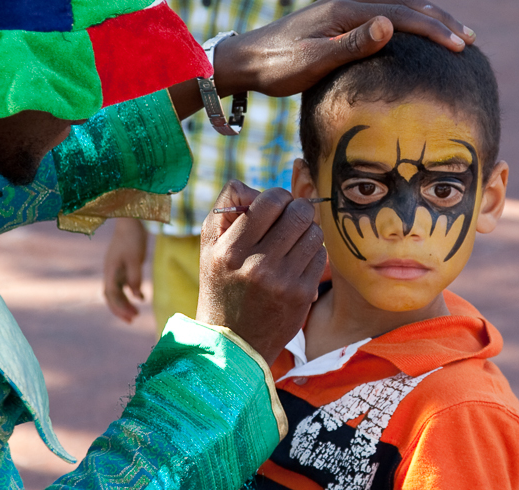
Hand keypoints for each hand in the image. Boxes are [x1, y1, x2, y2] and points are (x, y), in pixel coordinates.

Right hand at [103, 217, 147, 322]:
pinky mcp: (122, 265)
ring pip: (116, 291)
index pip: (111, 294)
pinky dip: (129, 293)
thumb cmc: (133, 237)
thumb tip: (136, 295)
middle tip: (133, 320)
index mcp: (110, 270)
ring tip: (136, 313)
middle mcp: (110, 271)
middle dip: (120, 309)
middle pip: (111, 296)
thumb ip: (135, 277)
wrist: (130, 220)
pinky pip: (123, 284)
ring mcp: (115, 268)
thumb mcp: (135, 258)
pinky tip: (140, 297)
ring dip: (124, 303)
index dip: (120, 307)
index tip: (132, 316)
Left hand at [169, 0, 473, 117]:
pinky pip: (379, 11)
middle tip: (468, 38)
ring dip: (424, 15)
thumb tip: (391, 25)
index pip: (401, 14)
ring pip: (392, 3)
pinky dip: (404, 19)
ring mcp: (337, 8)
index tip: (461, 46)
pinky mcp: (332, 18)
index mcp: (343, 10)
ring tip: (449, 32)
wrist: (240, 60)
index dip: (434, 29)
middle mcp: (343, 3)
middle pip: (403, 1)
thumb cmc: (274, 67)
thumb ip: (351, 45)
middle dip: (438, 17)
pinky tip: (408, 34)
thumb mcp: (312, 61)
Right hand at [196, 181, 325, 365]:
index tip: (273, 205)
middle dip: (296, 208)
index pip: (270, 200)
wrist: (233, 341)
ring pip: (313, 231)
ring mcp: (283, 280)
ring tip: (293, 239)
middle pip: (298, 212)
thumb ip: (227, 207)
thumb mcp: (209, 245)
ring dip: (306, 229)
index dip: (276, 196)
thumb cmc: (221, 284)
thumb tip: (256, 189)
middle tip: (289, 216)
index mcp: (232, 248)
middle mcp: (258, 263)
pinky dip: (312, 251)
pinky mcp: (302, 294)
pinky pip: (320, 254)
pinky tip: (297, 259)